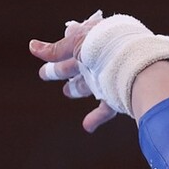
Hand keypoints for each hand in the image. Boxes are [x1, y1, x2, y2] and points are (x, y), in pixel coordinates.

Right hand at [29, 11, 118, 132]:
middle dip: (62, 69)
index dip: (56, 52)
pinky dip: (97, 118)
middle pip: (77, 65)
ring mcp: (111, 77)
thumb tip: (32, 47)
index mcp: (93, 41)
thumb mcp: (76, 44)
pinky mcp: (119, 96)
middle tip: (45, 75)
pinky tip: (87, 127)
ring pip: (91, 84)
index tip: (42, 56)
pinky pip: (107, 108)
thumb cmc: (106, 47)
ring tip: (68, 91)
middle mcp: (102, 58)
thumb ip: (55, 49)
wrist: (137, 65)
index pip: (70, 45)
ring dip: (78, 88)